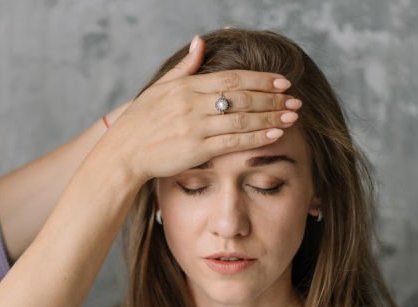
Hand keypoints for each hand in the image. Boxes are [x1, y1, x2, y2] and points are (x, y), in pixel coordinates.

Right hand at [104, 35, 299, 184]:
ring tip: (293, 116)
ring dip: (271, 116)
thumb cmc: (140, 121)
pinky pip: (233, 141)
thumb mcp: (159, 88)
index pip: (232, 78)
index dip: (261, 79)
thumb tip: (201, 41)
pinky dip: (257, 137)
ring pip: (242, 119)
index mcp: (186, 87)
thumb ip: (185, 67)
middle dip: (272, 98)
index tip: (283, 82)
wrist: (123, 154)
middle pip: (242, 97)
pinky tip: (275, 134)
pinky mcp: (196, 150)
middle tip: (295, 100)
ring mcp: (195, 128)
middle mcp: (192, 105)